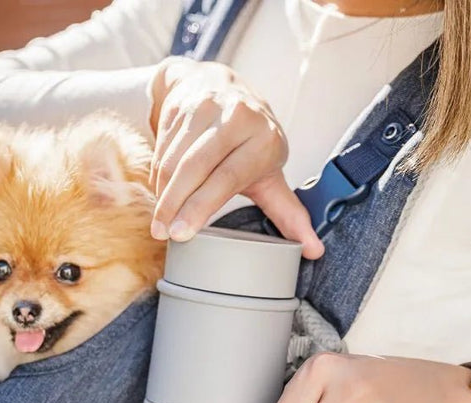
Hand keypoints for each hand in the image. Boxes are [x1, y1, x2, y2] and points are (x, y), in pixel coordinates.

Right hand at [147, 57, 323, 258]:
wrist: (217, 84)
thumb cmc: (248, 138)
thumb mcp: (270, 170)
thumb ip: (288, 212)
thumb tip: (313, 250)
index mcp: (264, 138)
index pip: (227, 177)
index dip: (201, 207)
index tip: (182, 233)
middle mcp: (236, 117)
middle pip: (195, 168)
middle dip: (174, 205)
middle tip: (163, 233)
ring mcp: (205, 107)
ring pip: (173, 159)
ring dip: (162, 194)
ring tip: (159, 220)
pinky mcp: (180, 105)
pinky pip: (162, 149)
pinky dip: (157, 176)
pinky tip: (160, 193)